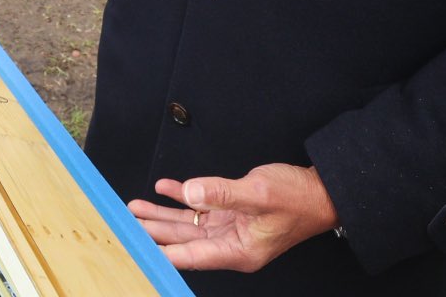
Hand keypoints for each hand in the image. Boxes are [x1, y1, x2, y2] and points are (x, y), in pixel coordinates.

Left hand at [129, 166, 338, 272]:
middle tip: (124, 226)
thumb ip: (221, 193)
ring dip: (161, 215)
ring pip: (188, 224)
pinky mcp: (233, 212)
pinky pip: (201, 207)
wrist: (321, 191)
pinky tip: (164, 189)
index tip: (135, 250)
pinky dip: (182, 196)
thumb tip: (189, 193)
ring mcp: (231, 228)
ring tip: (133, 209)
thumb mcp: (258, 193)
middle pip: (184, 241)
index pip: (192, 256)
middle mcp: (232, 243)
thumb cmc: (298, 198)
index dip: (162, 253)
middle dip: (153, 233)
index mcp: (239, 251)